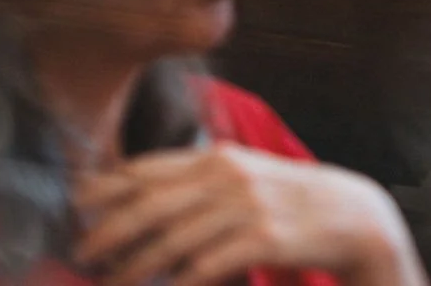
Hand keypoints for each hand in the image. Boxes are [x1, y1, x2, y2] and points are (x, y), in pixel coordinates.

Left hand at [72, 145, 424, 285]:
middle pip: (150, 204)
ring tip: (111, 283)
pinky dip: (176, 282)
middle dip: (108, 231)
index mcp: (220, 157)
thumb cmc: (290, 200)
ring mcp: (247, 206)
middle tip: (82, 254)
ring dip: (133, 267)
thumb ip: (198, 181)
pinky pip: (205, 265)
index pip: (149, 168)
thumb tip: (138, 198)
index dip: (107, 187)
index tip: (76, 207)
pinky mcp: (263, 238)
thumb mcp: (246, 177)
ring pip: (171, 240)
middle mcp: (230, 176)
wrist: (353, 215)